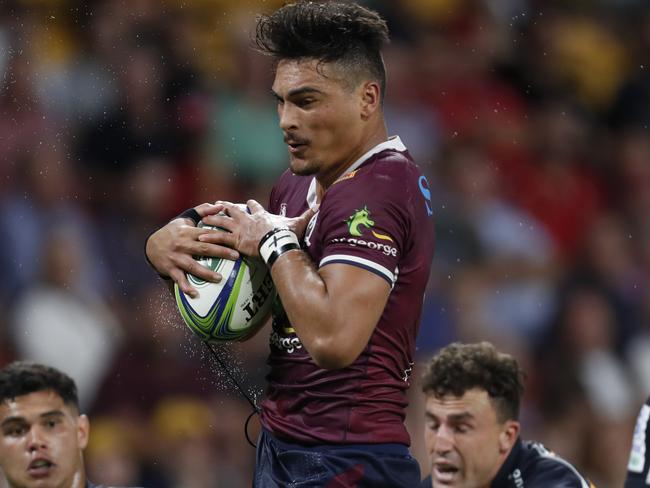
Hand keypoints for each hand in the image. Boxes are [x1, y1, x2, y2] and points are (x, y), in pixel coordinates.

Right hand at [145, 202, 239, 296]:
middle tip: (236, 256)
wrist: (151, 245)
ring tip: (219, 278)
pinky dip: (186, 287)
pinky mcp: (170, 269)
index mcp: (188, 232)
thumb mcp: (186, 219)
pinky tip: (195, 294)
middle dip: (221, 252)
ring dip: (206, 273)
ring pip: (193, 266)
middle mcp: (183, 245)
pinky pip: (179, 279)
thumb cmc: (173, 231)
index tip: (236, 239)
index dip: (221, 236)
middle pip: (204, 249)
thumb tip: (220, 205)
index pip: (207, 234)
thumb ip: (203, 211)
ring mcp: (176, 258)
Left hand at [199, 200, 316, 256]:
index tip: (248, 201)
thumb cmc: (287, 233)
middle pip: (234, 211)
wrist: (279, 242)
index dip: (252, 205)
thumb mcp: (299, 222)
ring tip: (202, 219)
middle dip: (224, 208)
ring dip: (212, 221)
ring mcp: (241, 229)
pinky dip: (210, 237)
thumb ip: (308, 214)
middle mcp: (248, 220)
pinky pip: (220, 238)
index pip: (255, 207)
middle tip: (216, 205)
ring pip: (223, 222)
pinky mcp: (236, 240)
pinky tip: (200, 236)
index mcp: (262, 216)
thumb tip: (321, 205)